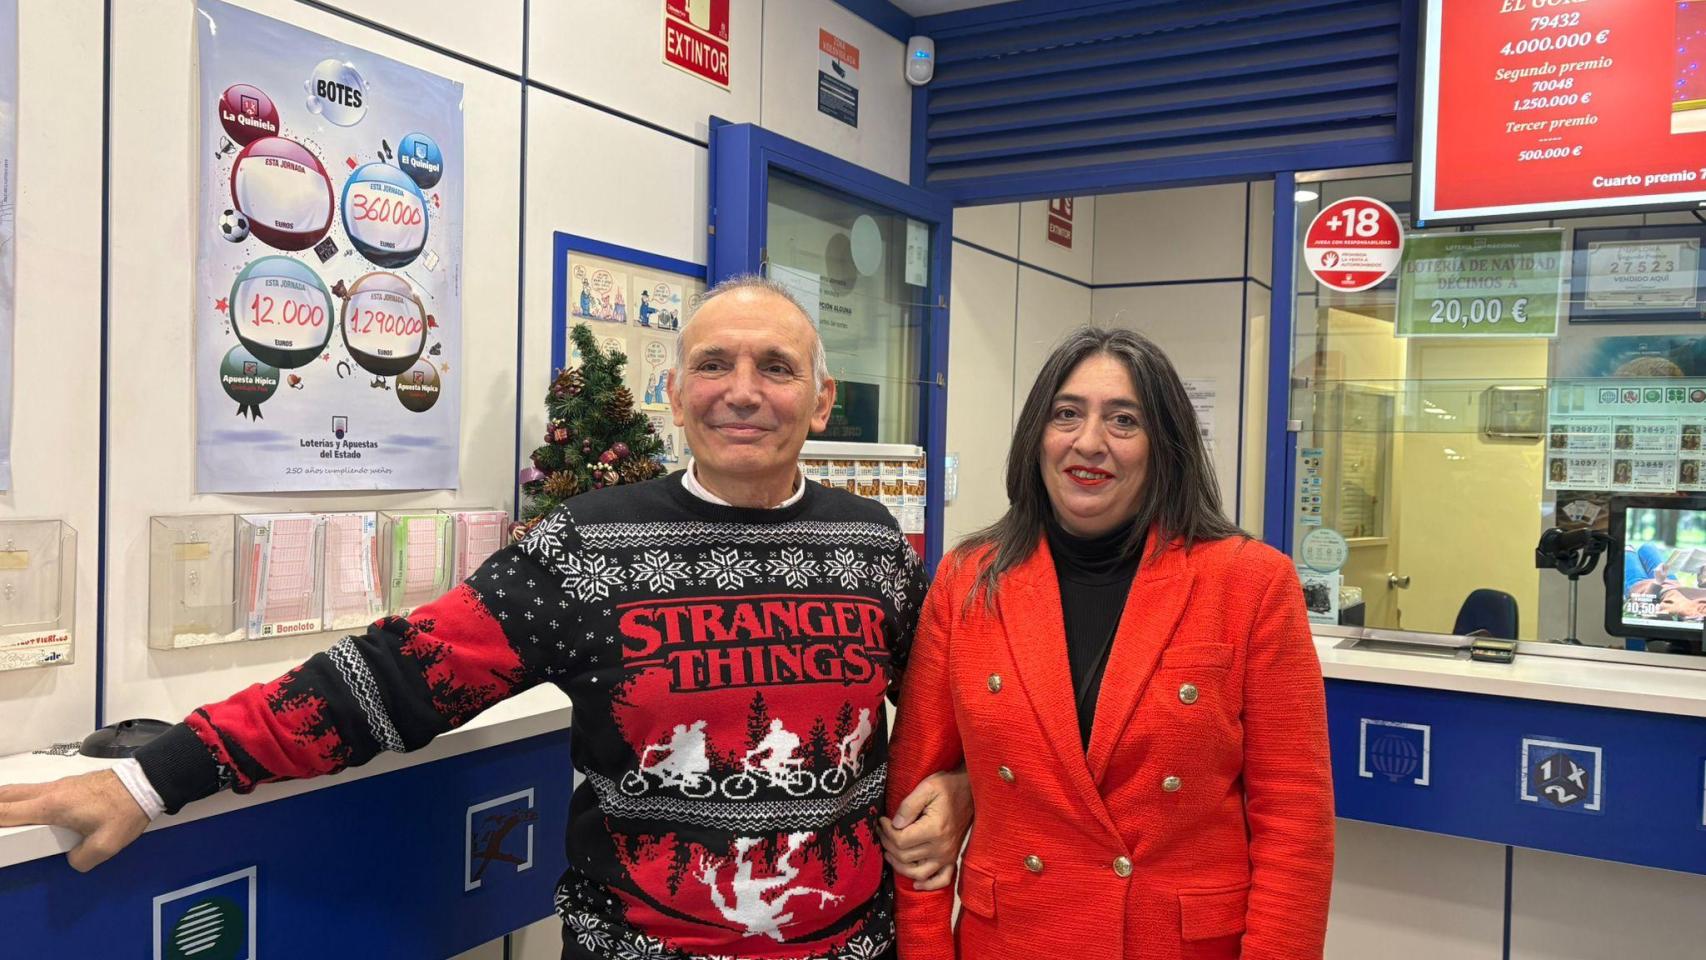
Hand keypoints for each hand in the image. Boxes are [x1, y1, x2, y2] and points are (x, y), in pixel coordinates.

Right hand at [0, 770, 149, 870]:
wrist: (146, 784)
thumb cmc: (126, 811)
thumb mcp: (105, 845)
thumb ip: (81, 859)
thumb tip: (72, 860)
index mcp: (51, 806)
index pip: (6, 812)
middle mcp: (50, 792)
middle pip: (6, 795)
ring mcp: (59, 786)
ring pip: (20, 790)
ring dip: (5, 800)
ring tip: (1, 814)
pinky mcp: (69, 784)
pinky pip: (35, 791)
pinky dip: (21, 798)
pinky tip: (26, 809)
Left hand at [880, 767, 972, 890]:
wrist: (970, 791)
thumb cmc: (947, 787)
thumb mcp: (926, 788)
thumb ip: (908, 806)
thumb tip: (894, 825)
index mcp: (934, 829)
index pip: (901, 840)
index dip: (886, 832)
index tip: (882, 821)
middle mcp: (942, 847)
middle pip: (905, 857)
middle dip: (888, 844)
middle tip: (882, 831)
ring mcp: (948, 855)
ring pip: (917, 873)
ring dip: (899, 866)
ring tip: (889, 851)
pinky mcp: (952, 858)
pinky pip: (941, 879)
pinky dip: (928, 885)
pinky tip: (915, 882)